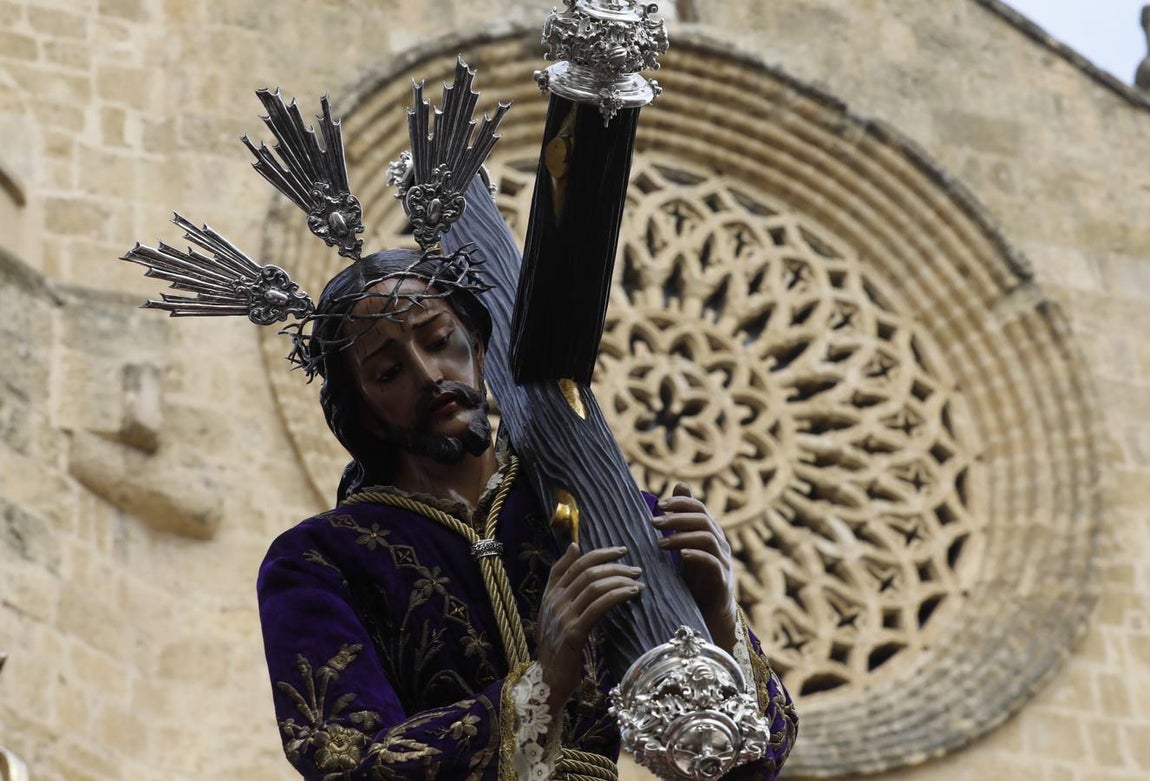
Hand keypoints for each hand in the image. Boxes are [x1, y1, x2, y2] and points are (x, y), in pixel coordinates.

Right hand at [535, 544, 642, 719]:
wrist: (548, 678)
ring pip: (594, 586)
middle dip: (615, 566)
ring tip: (638, 582)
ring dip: (620, 580)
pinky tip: (631, 594)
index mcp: (550, 593)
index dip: (600, 553)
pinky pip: (598, 606)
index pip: (575, 563)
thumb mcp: (554, 609)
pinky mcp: (573, 632)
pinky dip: (617, 595)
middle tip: (636, 569)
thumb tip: (574, 547)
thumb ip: (560, 579)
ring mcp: (563, 616)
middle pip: (587, 572)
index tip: (621, 551)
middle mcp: (554, 601)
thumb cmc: (557, 644)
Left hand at [655, 482, 738, 652]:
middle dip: (677, 518)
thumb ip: (683, 519)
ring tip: (660, 543)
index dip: (681, 502)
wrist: (708, 612)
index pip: (699, 507)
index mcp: (711, 532)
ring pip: (707, 538)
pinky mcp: (722, 579)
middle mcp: (720, 543)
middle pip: (702, 520)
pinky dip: (697, 555)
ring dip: (682, 537)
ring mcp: (723, 560)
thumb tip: (679, 484)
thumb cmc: (695, 576)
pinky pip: (713, 562)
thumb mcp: (686, 544)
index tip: (659, 505)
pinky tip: (681, 556)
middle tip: (654, 522)